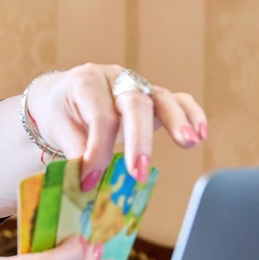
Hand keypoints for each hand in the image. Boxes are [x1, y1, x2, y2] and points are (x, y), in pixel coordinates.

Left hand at [27, 64, 206, 184]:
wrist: (61, 96)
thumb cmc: (60, 112)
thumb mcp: (57, 128)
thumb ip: (75, 149)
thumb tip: (88, 177)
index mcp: (86, 83)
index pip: (100, 117)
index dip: (97, 150)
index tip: (90, 180)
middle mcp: (115, 79)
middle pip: (135, 104)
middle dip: (139, 140)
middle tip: (137, 172)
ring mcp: (137, 85)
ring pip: (161, 98)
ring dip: (177, 122)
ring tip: (189, 142)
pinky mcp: (152, 97)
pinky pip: (177, 100)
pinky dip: (191, 114)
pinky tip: (201, 134)